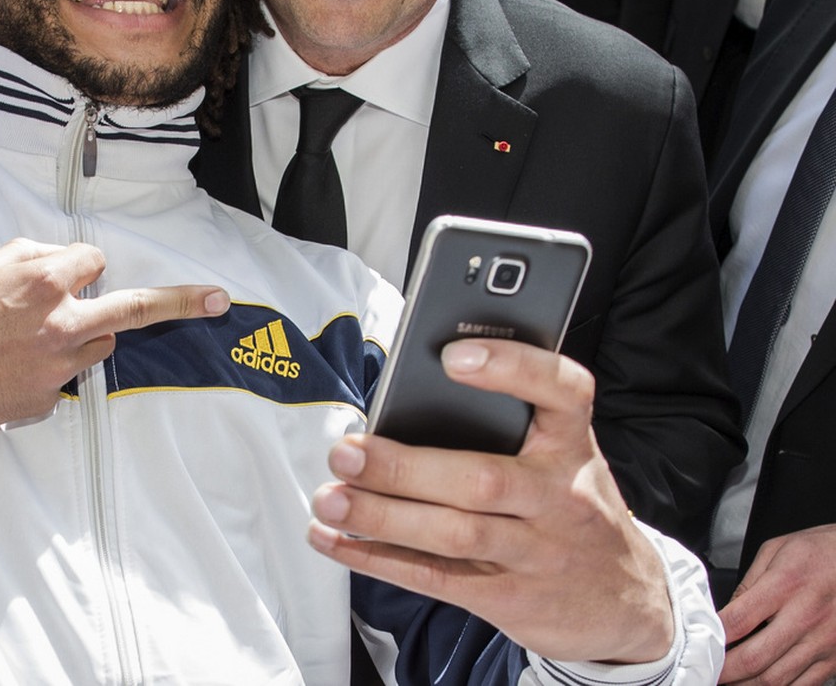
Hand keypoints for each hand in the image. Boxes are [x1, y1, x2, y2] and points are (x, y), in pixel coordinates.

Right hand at [0, 237, 228, 446]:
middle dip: (181, 300)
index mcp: (43, 280)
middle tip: (219, 299)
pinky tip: (3, 373)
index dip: (79, 266)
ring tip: (23, 342)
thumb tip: (65, 260)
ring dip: (80, 336)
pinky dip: (45, 372)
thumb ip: (30, 259)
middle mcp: (61, 323)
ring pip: (97, 345)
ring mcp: (58, 368)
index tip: (78, 271)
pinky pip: (63, 380)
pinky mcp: (46, 403)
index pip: (92, 262)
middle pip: (135, 307)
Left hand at [308, 339, 672, 664]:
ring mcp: (539, 552)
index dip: (511, 368)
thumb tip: (401, 407)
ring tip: (330, 498)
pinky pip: (437, 577)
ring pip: (454, 534)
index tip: (453, 356)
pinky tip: (335, 540)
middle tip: (345, 453)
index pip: (561, 391)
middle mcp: (561, 495)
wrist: (630, 603)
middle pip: (482, 478)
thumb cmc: (570, 506)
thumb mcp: (562, 459)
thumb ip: (506, 427)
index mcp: (572, 444)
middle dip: (404, 466)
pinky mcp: (511, 598)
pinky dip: (377, 559)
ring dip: (381, 517)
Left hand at [719, 524, 835, 684]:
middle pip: (755, 657)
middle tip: (706, 672)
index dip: (713, 637)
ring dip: (747, 685)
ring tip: (728, 681)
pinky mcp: (835, 657)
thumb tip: (726, 609)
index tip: (696, 643)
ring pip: (778, 678)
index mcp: (784, 586)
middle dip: (725, 671)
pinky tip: (761, 684)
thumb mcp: (776, 550)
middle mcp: (805, 617)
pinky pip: (805, 684)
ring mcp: (823, 641)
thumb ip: (748, 582)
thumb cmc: (820, 551)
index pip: (738, 621)